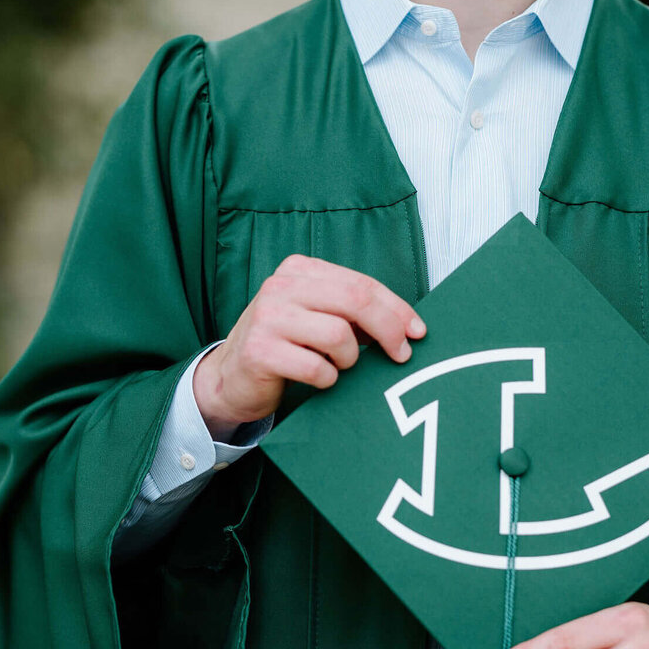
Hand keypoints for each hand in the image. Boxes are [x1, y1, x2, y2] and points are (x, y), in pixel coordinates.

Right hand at [193, 254, 424, 440]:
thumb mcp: (318, 317)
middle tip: (401, 355)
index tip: (418, 331)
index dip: (396, 308)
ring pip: (338, 335)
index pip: (361, 283)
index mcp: (300, 270)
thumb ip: (354, 313)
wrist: (231, 378)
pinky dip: (327, 379)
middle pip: (355, 301)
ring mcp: (267, 317)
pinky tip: (319, 379)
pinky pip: (316, 367)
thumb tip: (408, 326)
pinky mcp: (259, 351)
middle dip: (388, 329)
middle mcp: (281, 286)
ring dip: (350, 359)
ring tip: (339, 366)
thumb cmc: (285, 346)